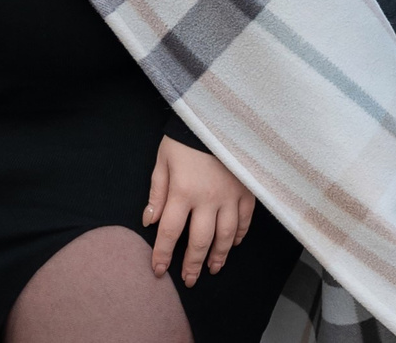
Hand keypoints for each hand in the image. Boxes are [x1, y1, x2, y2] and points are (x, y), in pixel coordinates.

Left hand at [143, 136, 255, 285]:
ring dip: (219, 256)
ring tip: (213, 269)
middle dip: (193, 264)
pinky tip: (233, 244)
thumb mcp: (163, 159)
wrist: (216, 115)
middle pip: (200, 241)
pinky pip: (245, 220)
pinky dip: (239, 235)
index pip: (170, 232)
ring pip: (225, 236)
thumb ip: (157, 192)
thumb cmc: (185, 137)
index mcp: (183, 191)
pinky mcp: (246, 190)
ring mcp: (230, 196)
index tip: (159, 270)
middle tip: (189, 280)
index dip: (163, 254)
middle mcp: (208, 199)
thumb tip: (149, 221)